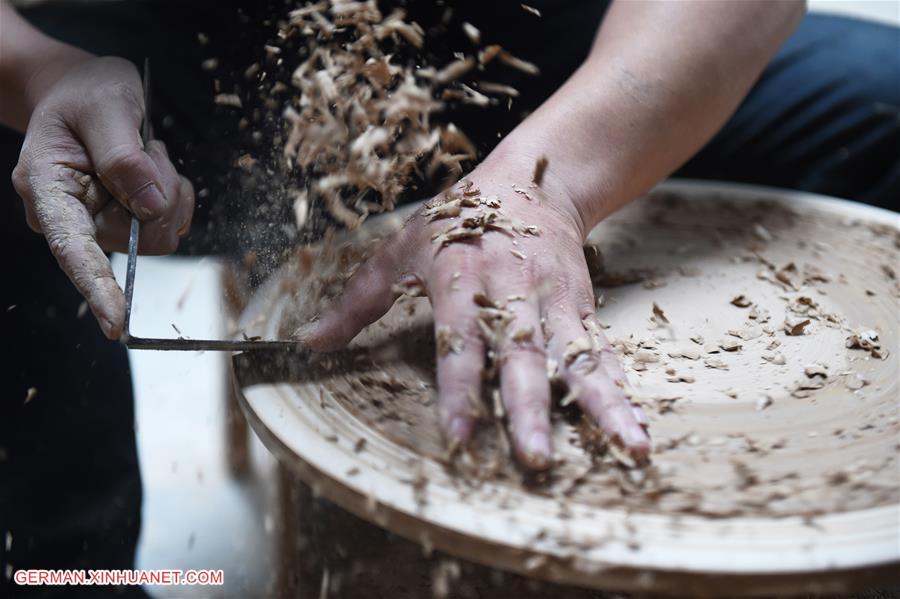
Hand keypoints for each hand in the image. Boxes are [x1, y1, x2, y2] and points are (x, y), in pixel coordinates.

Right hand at [11, 55, 193, 338]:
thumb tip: (150, 207)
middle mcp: (70, 218)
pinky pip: (170, 226)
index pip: (72, 250)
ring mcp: (100, 225)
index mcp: (47, 190)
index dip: (98, 287)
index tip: (117, 323)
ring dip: (170, 193)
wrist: (83, 91)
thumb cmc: (86, 94)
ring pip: (159, 234)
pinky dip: (177, 197)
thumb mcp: (105, 106)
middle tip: (150, 151)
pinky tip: (158, 169)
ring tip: (148, 154)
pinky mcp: (127, 224)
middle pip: (137, 239)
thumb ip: (124, 156)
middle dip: (160, 194)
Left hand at [298, 166, 650, 469]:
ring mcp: (553, 301)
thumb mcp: (399, 250)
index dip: (460, 390)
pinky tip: (634, 427)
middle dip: (530, 408)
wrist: (531, 181)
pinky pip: (601, 350)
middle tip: (535, 458)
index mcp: (463, 281)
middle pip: (523, 355)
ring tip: (628, 448)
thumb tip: (308, 343)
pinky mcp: (580, 306)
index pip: (460, 343)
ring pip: (576, 356)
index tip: (461, 437)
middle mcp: (513, 293)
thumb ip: (356, 302)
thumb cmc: (456, 219)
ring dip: (600, 405)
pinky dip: (618, 389)